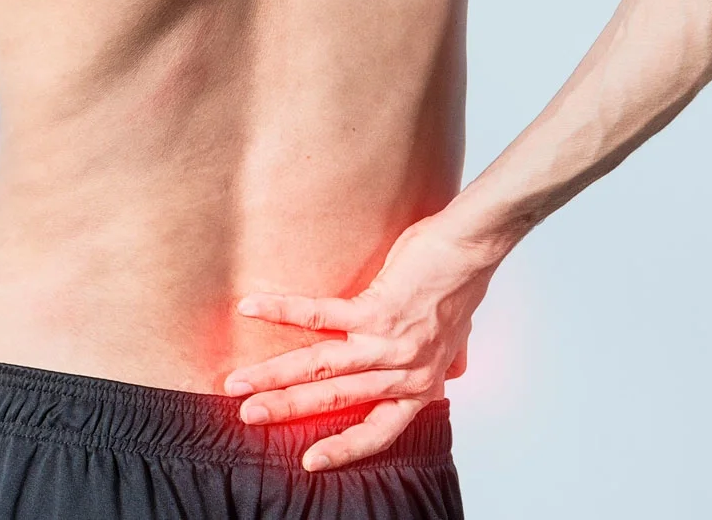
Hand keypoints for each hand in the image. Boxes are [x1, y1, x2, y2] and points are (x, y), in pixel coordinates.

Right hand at [223, 217, 502, 471]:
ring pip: (322, 368)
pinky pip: (320, 316)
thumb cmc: (460, 285)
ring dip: (275, 376)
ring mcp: (389, 344)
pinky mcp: (377, 311)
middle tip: (248, 416)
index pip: (379, 431)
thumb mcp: (458, 337)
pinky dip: (282, 312)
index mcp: (420, 384)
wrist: (472, 249)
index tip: (309, 462)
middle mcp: (404, 372)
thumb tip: (453, 372)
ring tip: (240, 383)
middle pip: (336, 401)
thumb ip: (448, 359)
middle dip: (286, 410)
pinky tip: (251, 308)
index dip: (343, 448)